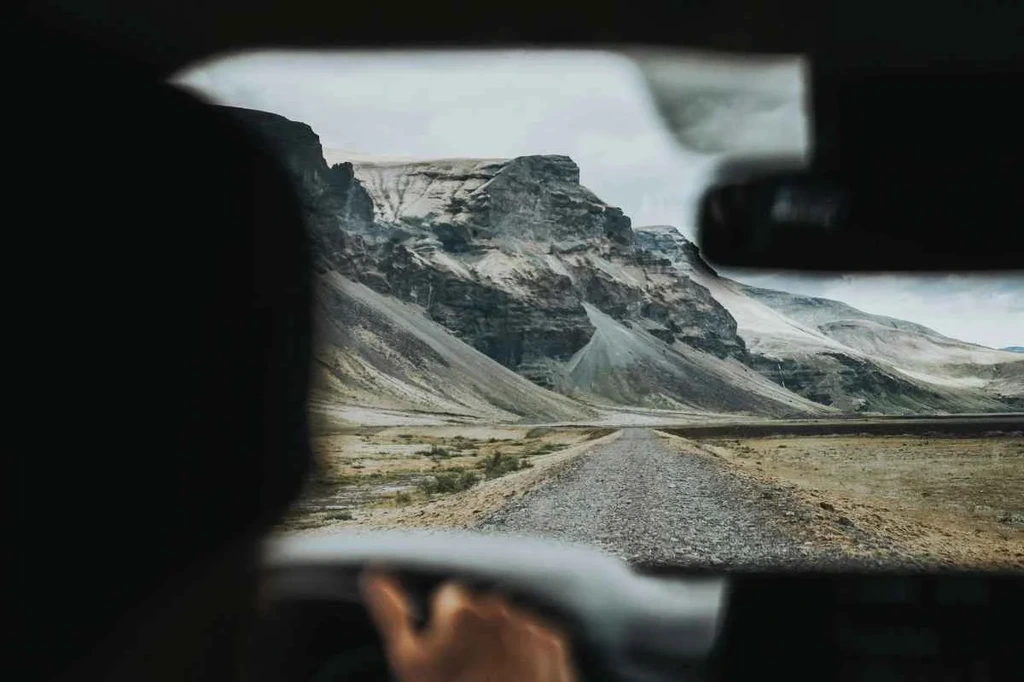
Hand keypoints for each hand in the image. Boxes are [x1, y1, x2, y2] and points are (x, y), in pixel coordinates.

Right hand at [361, 571, 576, 681]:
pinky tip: (518, 677)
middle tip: (468, 669)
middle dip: (476, 629)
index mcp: (461, 611)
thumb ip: (391, 613)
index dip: (445, 625)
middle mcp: (499, 610)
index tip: (447, 653)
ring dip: (503, 639)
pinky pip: (536, 635)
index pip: (451, 597)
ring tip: (493, 676)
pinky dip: (529, 652)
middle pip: (482, 607)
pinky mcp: (555, 643)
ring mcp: (529, 625)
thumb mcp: (410, 662)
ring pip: (509, 621)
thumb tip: (372, 575)